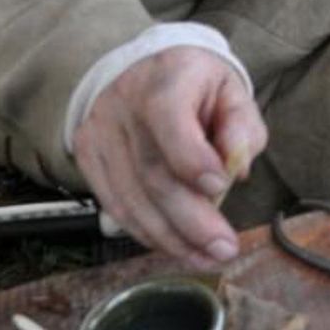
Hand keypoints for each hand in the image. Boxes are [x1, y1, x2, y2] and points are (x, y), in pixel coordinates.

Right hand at [73, 46, 266, 266]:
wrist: (147, 71)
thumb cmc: (198, 87)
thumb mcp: (232, 92)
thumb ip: (241, 126)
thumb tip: (237, 166)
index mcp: (166, 78)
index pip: (168, 115)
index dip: (191, 157)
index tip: (219, 187)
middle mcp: (124, 105)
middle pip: (151, 171)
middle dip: (190, 220)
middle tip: (222, 248)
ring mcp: (100, 134)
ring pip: (129, 198)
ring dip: (170, 237)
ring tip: (205, 257)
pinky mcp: (88, 158)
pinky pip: (115, 205)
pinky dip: (146, 232)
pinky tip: (174, 246)